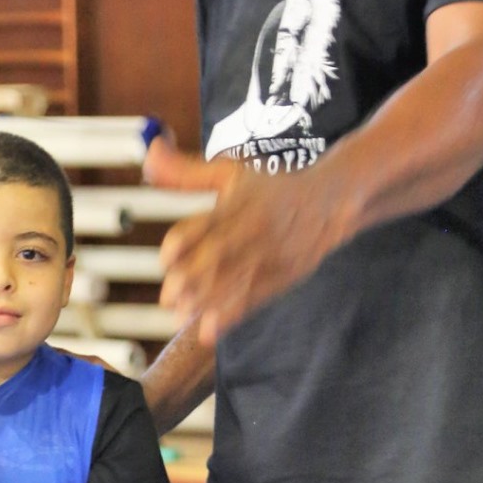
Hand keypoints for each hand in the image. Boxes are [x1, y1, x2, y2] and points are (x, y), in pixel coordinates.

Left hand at [145, 133, 355, 342]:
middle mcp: (252, 228)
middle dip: (189, 279)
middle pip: (217, 256)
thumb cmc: (271, 187)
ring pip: (235, 280)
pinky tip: (208, 331)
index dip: (180, 245)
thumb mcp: (229, 173)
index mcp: (236, 202)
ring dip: (204, 301)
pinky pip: (254, 298)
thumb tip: (151, 151)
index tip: (167, 258)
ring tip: (181, 314)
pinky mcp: (282, 276)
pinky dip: (230, 315)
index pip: (203, 225)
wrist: (331, 200)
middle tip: (168, 296)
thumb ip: (185, 172)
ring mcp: (270, 254)